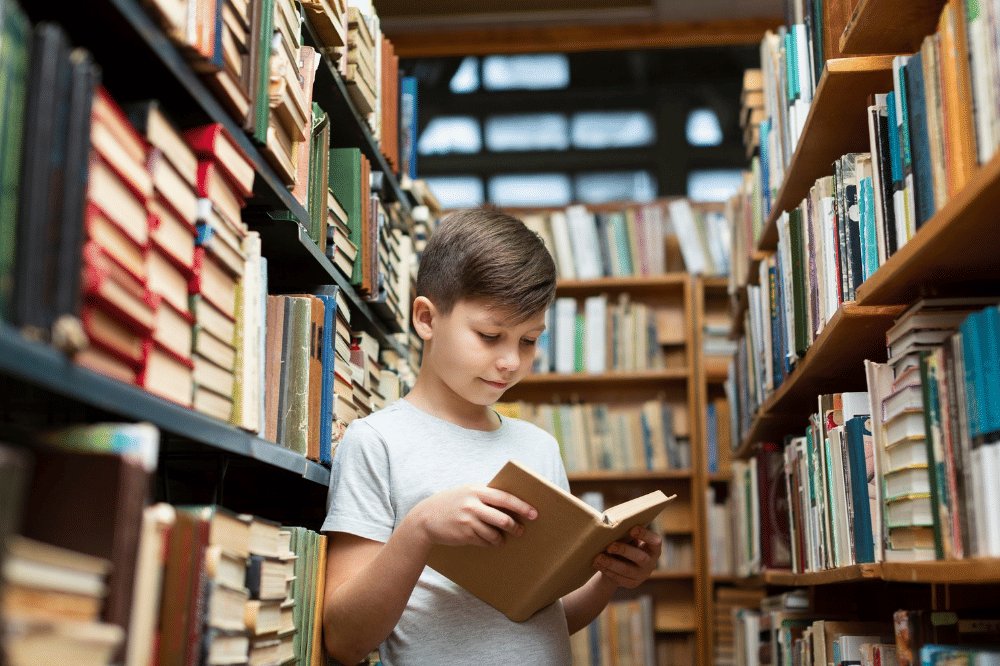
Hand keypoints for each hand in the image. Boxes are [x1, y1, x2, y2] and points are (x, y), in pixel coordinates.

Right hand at [408, 485, 537, 548]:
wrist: (425, 518)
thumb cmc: (450, 503)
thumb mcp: (466, 492)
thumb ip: (485, 496)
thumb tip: (512, 503)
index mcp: (476, 490)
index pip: (505, 498)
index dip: (522, 506)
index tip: (534, 513)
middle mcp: (473, 504)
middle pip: (503, 518)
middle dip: (516, 527)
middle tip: (521, 531)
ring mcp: (468, 521)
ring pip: (495, 533)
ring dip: (502, 538)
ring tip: (503, 539)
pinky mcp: (464, 535)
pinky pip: (484, 541)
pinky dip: (490, 543)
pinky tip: (490, 542)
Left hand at [593, 526, 661, 588]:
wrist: (621, 565)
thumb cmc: (626, 545)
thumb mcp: (630, 540)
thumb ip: (627, 534)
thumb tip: (611, 523)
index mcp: (653, 549)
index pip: (656, 542)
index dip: (645, 535)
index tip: (631, 529)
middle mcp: (651, 563)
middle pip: (640, 558)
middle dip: (624, 551)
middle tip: (609, 546)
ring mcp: (642, 575)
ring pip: (627, 570)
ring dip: (611, 563)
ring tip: (598, 558)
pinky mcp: (632, 583)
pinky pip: (619, 578)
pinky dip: (607, 570)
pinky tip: (598, 564)